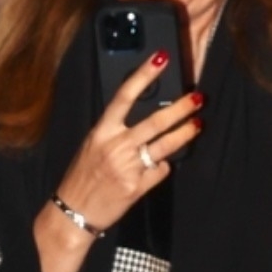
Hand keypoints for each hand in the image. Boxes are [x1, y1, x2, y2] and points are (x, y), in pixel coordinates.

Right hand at [33, 72, 201, 271]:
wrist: (73, 213)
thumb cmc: (82, 178)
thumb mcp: (92, 146)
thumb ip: (116, 132)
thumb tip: (145, 121)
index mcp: (102, 131)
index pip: (125, 95)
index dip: (144, 75)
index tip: (161, 58)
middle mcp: (115, 146)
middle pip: (155, 121)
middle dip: (181, 108)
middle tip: (197, 98)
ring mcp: (127, 167)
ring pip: (164, 145)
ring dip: (185, 133)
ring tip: (197, 124)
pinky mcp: (137, 187)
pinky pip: (160, 171)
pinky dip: (164, 167)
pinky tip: (160, 166)